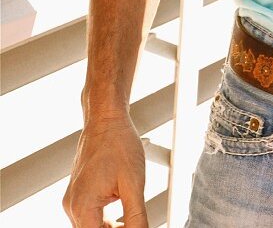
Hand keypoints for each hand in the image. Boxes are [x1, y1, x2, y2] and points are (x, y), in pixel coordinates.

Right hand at [62, 111, 148, 227]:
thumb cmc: (119, 143)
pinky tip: (119, 218)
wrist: (106, 119)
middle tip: (134, 225)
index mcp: (83, 207)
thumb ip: (137, 217)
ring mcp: (72, 199)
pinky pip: (88, 216)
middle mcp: (73, 206)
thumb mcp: (134, 184)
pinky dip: (102, 221)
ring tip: (130, 223)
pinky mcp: (77, 193)